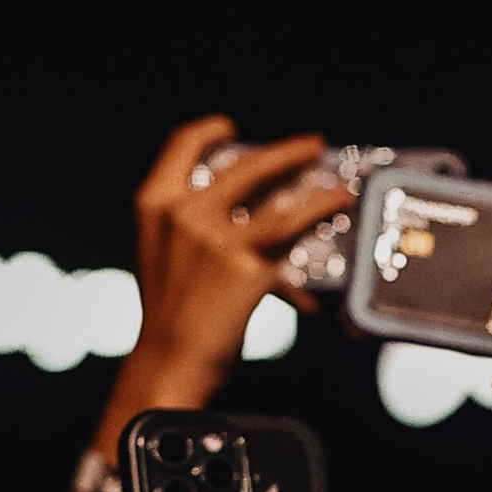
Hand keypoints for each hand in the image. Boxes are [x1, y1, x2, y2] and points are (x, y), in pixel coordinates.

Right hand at [118, 115, 350, 402]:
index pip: (181, 145)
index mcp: (154, 205)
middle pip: (244, 165)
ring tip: (337, 181)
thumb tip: (249, 212)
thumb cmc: (170, 317)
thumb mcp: (164, 256)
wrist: (168, 363)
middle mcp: (182, 213)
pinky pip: (293, 236)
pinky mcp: (245, 267)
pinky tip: (336, 215)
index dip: (210, 131)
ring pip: (277, 197)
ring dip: (314, 185)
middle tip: (310, 146)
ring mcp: (214, 238)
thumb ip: (193, 227)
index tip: (230, 127)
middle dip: (284, 152)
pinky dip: (318, 220)